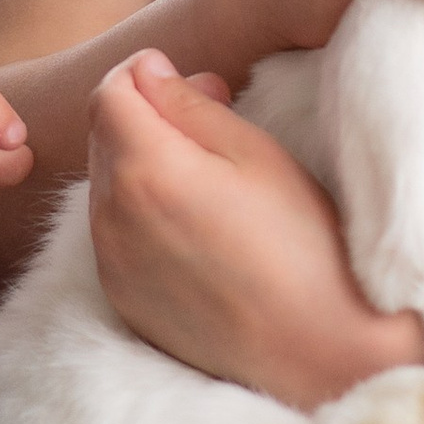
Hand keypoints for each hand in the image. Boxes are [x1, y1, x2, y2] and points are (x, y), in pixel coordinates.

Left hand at [87, 53, 423, 407]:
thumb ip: (188, 104)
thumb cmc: (301, 242)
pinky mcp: (123, 302)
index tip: (196, 85)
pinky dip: (141, 216)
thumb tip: (147, 71)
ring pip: (106, 186)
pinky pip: (114, 236)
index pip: (109, 93)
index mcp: (143, 171)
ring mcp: (112, 266)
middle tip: (214, 125)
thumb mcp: (254, 152)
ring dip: (142, 166)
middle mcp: (110, 219)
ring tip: (210, 180)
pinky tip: (197, 229)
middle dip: (147, 117)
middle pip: (104, 137)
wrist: (319, 352)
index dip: (147, 76)